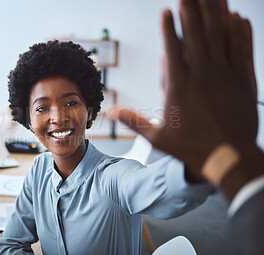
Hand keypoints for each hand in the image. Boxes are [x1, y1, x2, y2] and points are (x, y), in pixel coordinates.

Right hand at [113, 0, 258, 179]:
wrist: (229, 158)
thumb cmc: (191, 148)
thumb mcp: (157, 138)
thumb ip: (133, 121)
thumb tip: (110, 112)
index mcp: (181, 87)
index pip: (174, 48)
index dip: (170, 27)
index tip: (167, 10)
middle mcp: (204, 76)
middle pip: (198, 34)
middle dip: (192, 9)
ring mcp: (227, 76)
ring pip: (221, 36)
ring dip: (217, 12)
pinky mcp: (245, 81)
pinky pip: (243, 50)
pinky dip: (240, 32)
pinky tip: (238, 17)